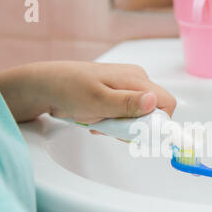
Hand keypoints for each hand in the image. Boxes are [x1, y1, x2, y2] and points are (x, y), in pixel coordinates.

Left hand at [0, 61, 176, 122]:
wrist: (45, 86)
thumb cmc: (68, 89)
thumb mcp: (98, 100)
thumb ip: (127, 103)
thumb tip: (153, 101)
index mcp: (136, 78)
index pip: (166, 103)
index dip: (158, 122)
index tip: (139, 133)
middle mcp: (135, 80)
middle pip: (153, 111)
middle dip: (136, 126)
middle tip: (113, 128)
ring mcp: (125, 87)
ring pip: (139, 115)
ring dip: (123, 126)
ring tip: (101, 123)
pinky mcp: (116, 95)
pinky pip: (126, 113)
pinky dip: (115, 122)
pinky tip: (98, 120)